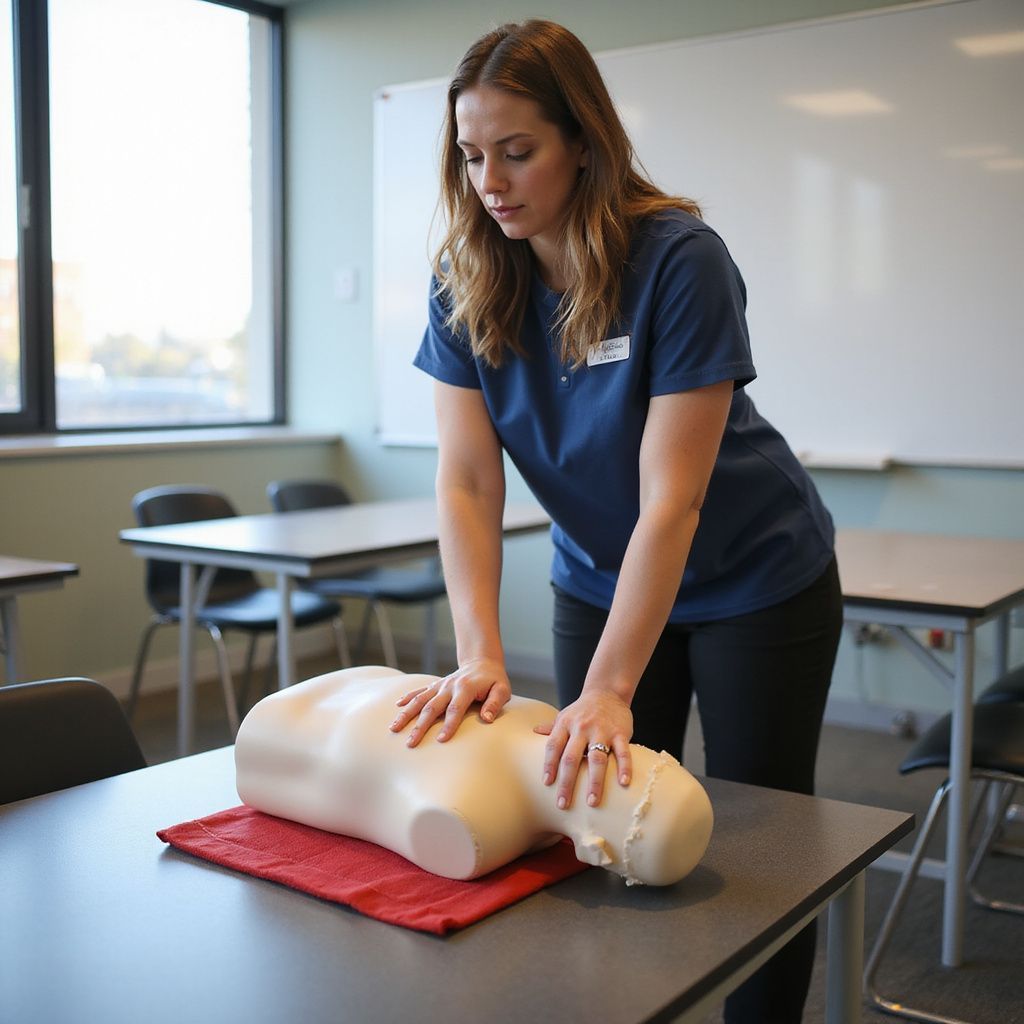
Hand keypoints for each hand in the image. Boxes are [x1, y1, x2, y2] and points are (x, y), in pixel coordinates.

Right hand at [389, 657, 510, 746]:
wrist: (482, 662)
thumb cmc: (494, 680)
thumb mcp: (502, 690)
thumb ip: (495, 703)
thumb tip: (487, 719)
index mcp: (466, 688)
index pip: (455, 709)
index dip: (449, 725)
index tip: (441, 740)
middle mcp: (449, 686)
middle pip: (432, 707)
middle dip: (420, 726)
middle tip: (410, 743)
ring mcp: (440, 685)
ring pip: (420, 699)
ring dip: (406, 714)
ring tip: (393, 728)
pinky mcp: (436, 685)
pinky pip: (419, 691)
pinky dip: (407, 697)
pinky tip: (397, 706)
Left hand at [534, 690, 632, 809]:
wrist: (608, 692)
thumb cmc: (583, 710)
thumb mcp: (565, 715)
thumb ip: (552, 727)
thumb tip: (534, 732)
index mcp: (565, 724)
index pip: (553, 746)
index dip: (549, 765)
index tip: (547, 784)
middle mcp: (582, 727)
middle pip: (571, 758)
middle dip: (567, 783)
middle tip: (563, 804)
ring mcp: (602, 730)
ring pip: (597, 759)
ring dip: (594, 782)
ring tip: (592, 802)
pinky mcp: (621, 733)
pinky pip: (623, 752)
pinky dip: (624, 767)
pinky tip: (623, 783)